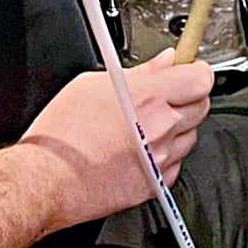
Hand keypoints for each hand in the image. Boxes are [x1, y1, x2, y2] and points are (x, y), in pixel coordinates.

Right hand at [20, 51, 212, 230]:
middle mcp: (161, 128)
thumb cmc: (61, 135)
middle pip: (201, 106)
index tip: (187, 70)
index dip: (195, 71)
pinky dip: (165, 156)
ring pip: (190, 136)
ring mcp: (160, 158)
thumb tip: (164, 62)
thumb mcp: (92, 84)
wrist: (45, 180)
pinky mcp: (155, 184)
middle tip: (165, 95)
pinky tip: (140, 151)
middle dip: (187, 97)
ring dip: (177, 127)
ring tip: (145, 126)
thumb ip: (139, 72)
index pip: (200, 78)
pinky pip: (175, 164)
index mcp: (147, 97)